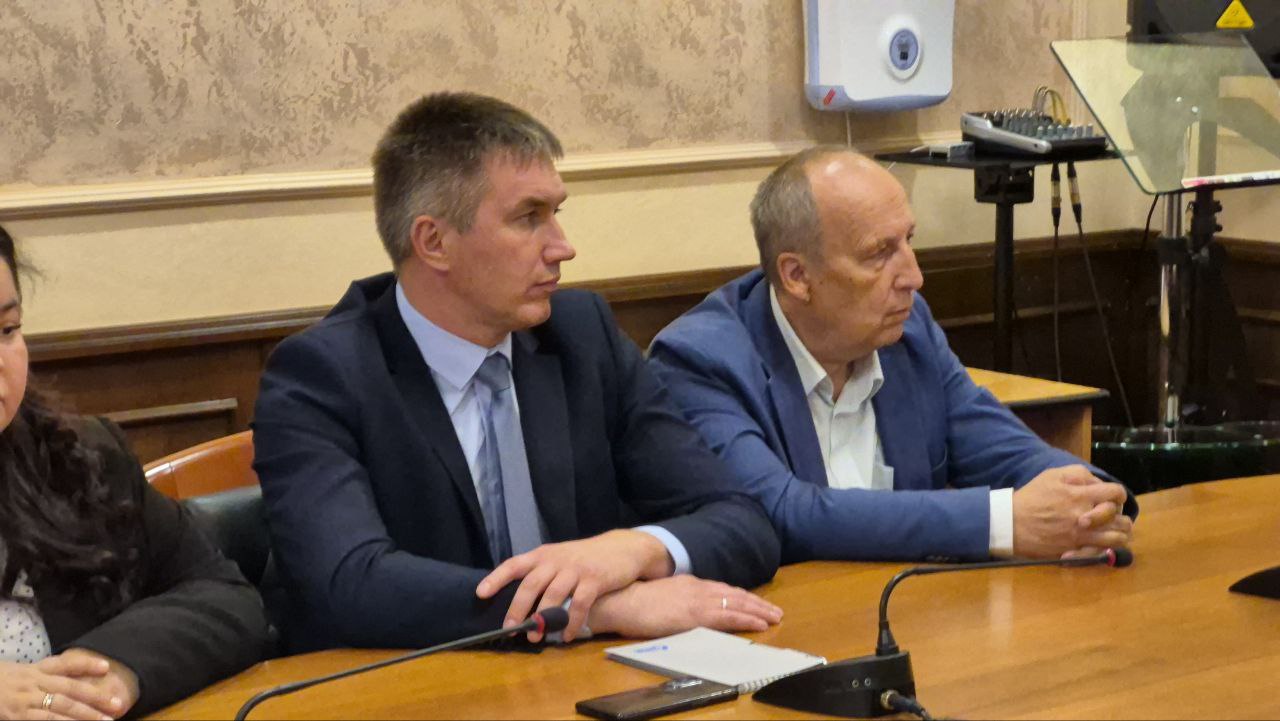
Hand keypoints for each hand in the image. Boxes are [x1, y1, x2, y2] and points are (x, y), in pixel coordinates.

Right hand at [0, 653, 123, 720]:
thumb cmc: (3, 682)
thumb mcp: (25, 672)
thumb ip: (50, 673)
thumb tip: (79, 674)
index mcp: (37, 670)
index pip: (65, 664)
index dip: (86, 664)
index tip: (107, 667)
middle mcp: (34, 683)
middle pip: (70, 689)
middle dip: (96, 697)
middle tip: (118, 704)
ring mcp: (26, 701)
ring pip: (60, 708)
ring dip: (84, 716)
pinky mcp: (18, 717)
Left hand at [476, 529, 672, 641]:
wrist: (621, 548)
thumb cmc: (585, 557)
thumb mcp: (560, 558)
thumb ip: (541, 574)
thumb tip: (518, 601)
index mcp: (543, 555)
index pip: (514, 564)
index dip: (496, 578)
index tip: (480, 594)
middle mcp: (556, 560)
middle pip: (531, 584)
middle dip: (518, 609)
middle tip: (510, 629)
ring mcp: (576, 569)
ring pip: (553, 595)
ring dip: (543, 619)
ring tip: (536, 637)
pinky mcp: (595, 580)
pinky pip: (579, 604)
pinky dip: (571, 623)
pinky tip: (567, 636)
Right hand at [587, 575, 782, 638]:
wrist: (622, 600)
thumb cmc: (634, 601)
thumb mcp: (661, 595)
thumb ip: (677, 597)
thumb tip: (684, 605)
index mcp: (689, 583)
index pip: (721, 588)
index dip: (740, 595)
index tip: (754, 602)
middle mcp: (698, 588)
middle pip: (734, 593)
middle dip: (756, 602)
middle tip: (774, 610)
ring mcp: (698, 600)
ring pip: (737, 603)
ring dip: (758, 611)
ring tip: (774, 617)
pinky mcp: (696, 615)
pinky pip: (729, 616)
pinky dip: (747, 619)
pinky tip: (760, 623)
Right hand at [1013, 465, 1131, 558]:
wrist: (1011, 523)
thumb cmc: (1031, 497)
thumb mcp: (1052, 475)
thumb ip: (1078, 474)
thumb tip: (1096, 481)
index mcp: (1081, 495)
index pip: (1116, 493)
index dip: (1118, 495)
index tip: (1112, 498)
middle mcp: (1086, 516)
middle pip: (1122, 519)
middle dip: (1120, 517)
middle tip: (1112, 517)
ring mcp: (1082, 536)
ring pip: (1118, 539)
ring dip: (1118, 534)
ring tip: (1111, 532)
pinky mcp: (1076, 550)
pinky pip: (1103, 552)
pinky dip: (1107, 548)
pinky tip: (1101, 544)